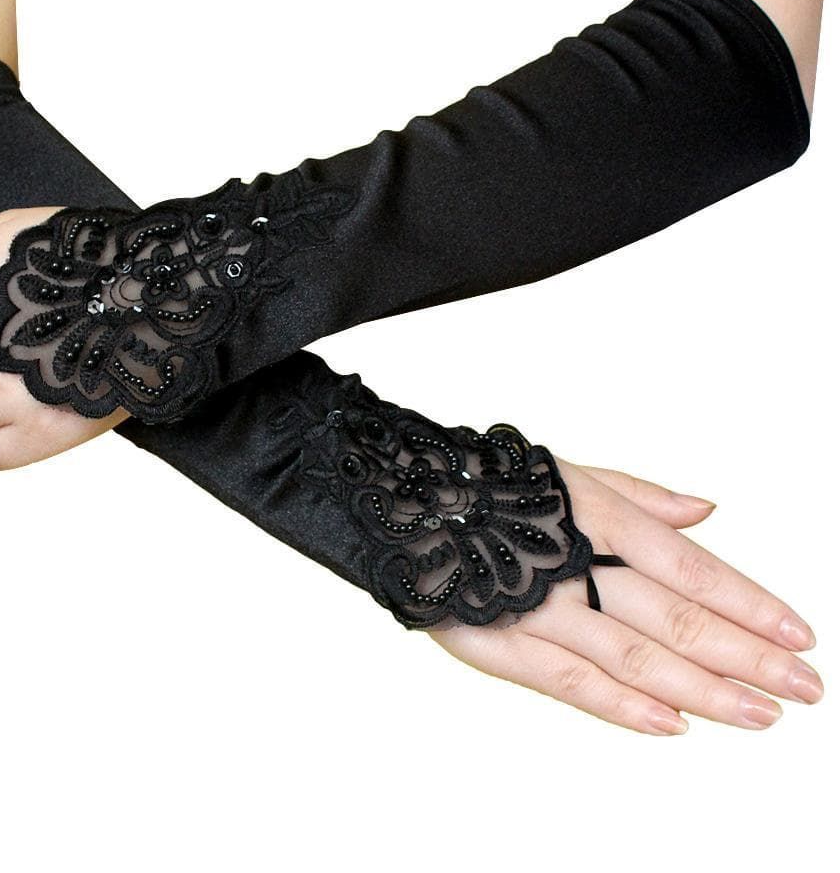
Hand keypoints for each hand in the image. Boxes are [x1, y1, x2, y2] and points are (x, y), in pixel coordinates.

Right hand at [430, 461, 821, 733]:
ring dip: (703, 689)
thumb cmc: (489, 487)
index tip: (798, 632)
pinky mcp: (496, 645)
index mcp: (593, 515)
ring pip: (633, 657)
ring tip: (761, 714)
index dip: (747, 601)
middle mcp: (571, 564)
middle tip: (806, 687)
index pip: (688, 567)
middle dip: (746, 655)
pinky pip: (567, 683)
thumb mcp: (566, 474)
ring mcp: (534, 609)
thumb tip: (708, 510)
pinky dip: (622, 707)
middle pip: (673, 618)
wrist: (399, 503)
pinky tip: (672, 725)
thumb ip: (640, 496)